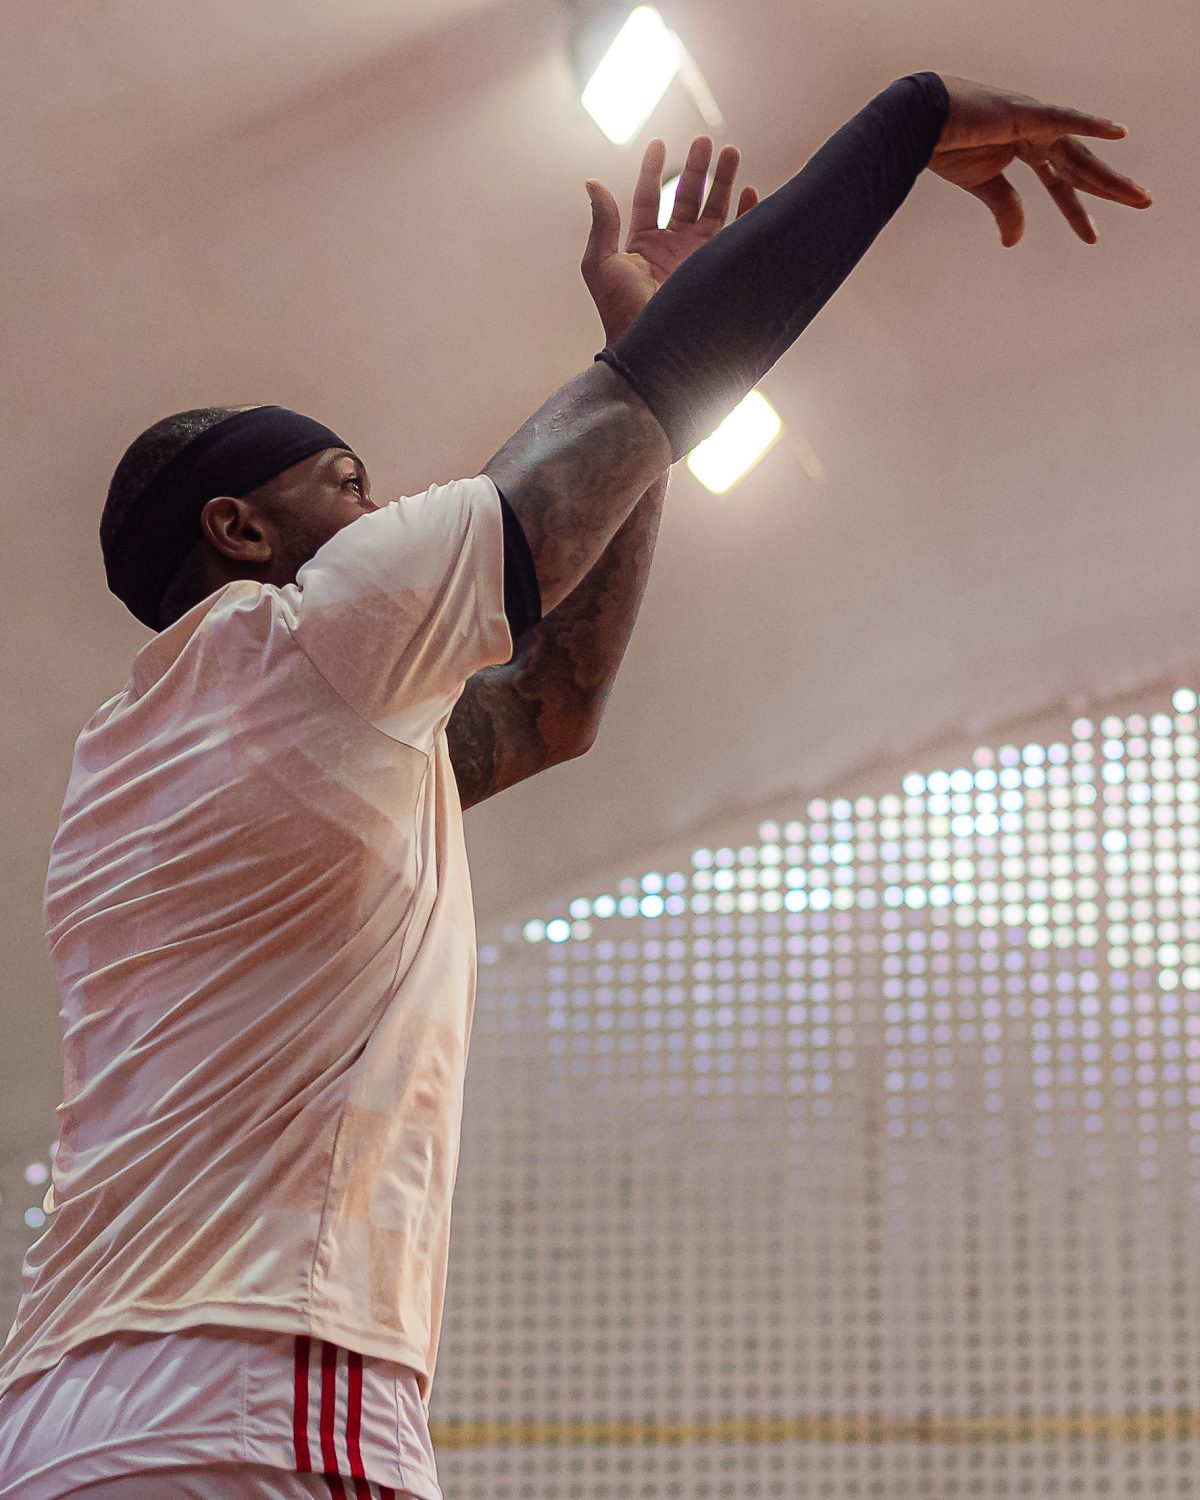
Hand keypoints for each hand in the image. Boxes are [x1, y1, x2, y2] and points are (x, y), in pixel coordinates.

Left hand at [582, 137, 759, 343]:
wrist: (652, 349)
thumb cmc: (621, 311)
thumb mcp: (601, 264)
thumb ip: (602, 223)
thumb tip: (592, 183)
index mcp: (644, 245)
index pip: (648, 197)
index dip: (653, 170)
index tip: (658, 143)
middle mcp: (673, 249)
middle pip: (687, 198)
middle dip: (697, 168)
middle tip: (705, 141)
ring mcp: (698, 260)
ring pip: (714, 211)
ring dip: (725, 182)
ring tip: (732, 152)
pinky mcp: (719, 271)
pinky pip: (737, 238)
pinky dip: (747, 215)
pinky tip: (753, 194)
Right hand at [931, 74, 1152, 245]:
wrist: (919, 121)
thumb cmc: (946, 145)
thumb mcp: (981, 185)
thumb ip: (1005, 208)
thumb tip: (1015, 242)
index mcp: (1027, 147)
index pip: (1060, 182)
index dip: (1075, 211)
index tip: (1091, 238)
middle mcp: (1038, 132)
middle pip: (1081, 165)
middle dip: (1110, 187)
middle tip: (1144, 202)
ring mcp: (1035, 120)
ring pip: (1080, 152)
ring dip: (1109, 174)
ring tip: (1137, 195)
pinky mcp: (1025, 112)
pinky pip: (1064, 119)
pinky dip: (1090, 125)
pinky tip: (1118, 133)